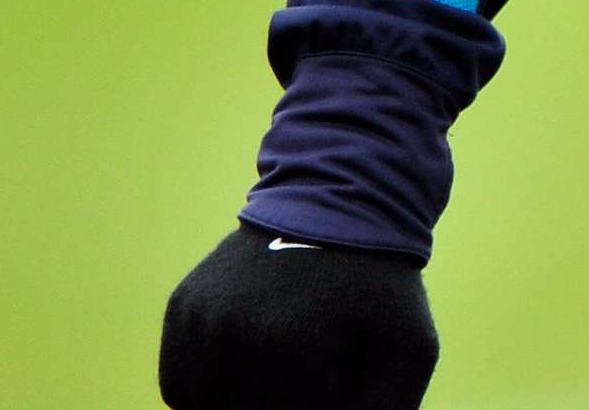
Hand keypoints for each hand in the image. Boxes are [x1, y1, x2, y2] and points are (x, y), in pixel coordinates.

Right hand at [160, 222, 438, 409]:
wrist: (340, 199)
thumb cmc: (380, 287)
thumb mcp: (409, 352)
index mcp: (289, 347)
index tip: (335, 386)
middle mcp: (231, 337)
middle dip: (289, 405)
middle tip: (315, 369)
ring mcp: (198, 324)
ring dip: (249, 405)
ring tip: (291, 366)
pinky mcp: (180, 313)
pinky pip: (184, 391)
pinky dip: (214, 393)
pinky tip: (255, 364)